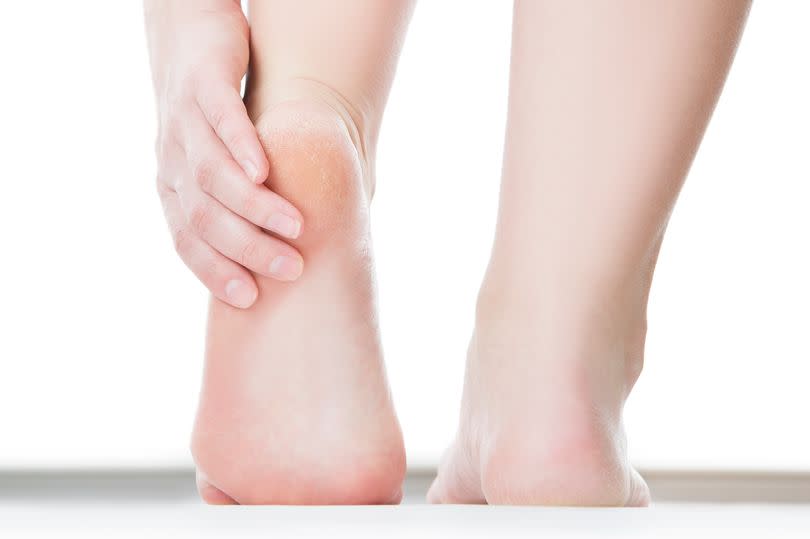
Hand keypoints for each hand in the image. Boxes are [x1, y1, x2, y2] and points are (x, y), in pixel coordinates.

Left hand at [144, 0, 303, 307]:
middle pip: (203, 216)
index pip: (186, 241)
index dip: (215, 271)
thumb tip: (293, 249)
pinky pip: (222, 119)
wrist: (186, 37)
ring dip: (254, 206)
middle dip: (246, 248)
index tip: (251, 299)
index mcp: (172, 187)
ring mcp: (184, 121)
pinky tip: (266, 169)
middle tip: (290, 269)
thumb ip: (238, 204)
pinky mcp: (203, 84)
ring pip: (213, 174)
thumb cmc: (215, 115)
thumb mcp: (216, 164)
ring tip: (295, 227)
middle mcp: (171, 159)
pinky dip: (242, 146)